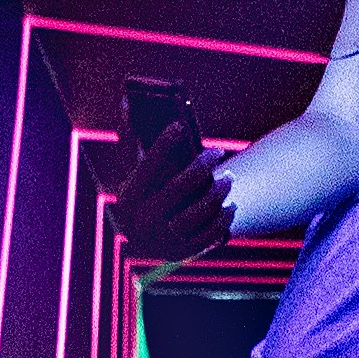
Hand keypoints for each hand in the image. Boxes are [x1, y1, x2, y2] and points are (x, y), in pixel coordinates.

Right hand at [120, 112, 234, 266]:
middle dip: (199, 169)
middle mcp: (140, 224)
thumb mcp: (140, 171)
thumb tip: (128, 103)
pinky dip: (222, 220)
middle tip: (219, 151)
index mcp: (127, 200)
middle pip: (174, 191)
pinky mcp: (182, 255)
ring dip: (216, 194)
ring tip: (230, 178)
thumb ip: (134, 141)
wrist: (156, 237)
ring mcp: (161, 242)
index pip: (144, 169)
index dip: (161, 145)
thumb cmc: (152, 190)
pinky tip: (231, 206)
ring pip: (194, 215)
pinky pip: (207, 237)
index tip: (178, 125)